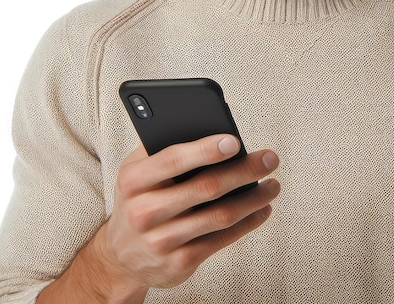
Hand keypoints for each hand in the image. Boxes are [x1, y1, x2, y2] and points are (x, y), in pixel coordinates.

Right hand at [96, 134, 279, 290]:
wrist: (121, 256)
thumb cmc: (139, 198)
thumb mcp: (139, 170)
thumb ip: (164, 149)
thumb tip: (212, 128)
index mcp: (133, 180)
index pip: (173, 160)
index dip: (205, 150)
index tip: (235, 142)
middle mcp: (144, 212)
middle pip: (205, 188)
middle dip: (244, 171)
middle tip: (269, 159)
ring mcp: (161, 241)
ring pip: (220, 216)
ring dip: (253, 198)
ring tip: (272, 184)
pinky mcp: (178, 264)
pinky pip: (221, 241)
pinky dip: (248, 223)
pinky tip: (262, 209)